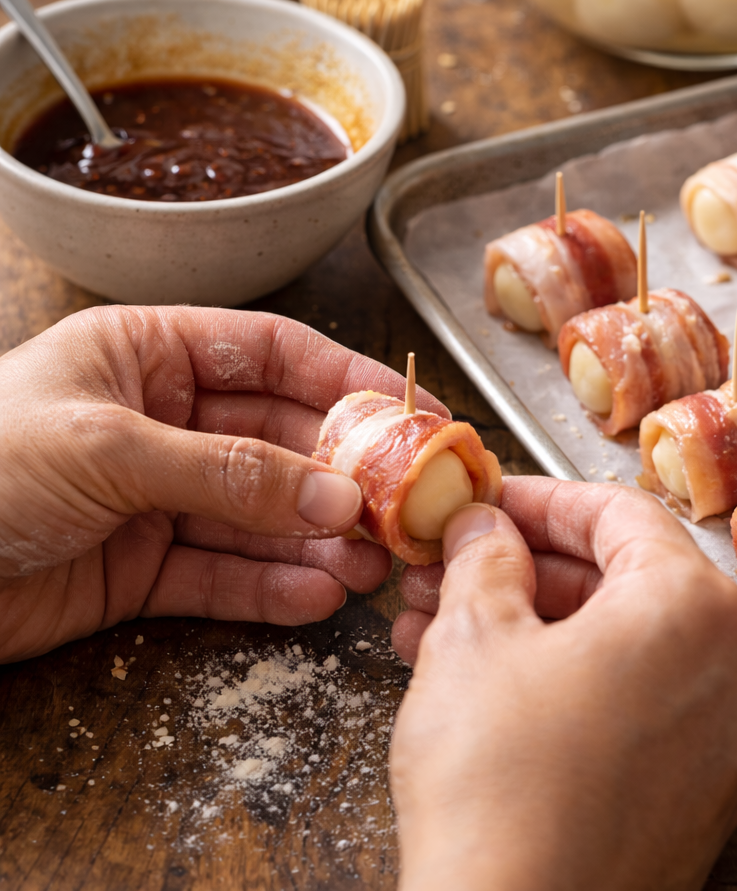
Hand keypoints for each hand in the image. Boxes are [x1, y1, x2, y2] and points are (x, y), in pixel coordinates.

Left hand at [0, 305, 444, 663]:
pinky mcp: (143, 568)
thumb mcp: (109, 448)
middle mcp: (164, 421)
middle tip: (401, 506)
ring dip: (318, 540)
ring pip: (261, 516)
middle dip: (341, 476)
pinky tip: (319, 596)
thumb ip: (228, 471)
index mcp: (150, 355)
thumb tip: (333, 495)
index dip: (348, 378)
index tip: (413, 410)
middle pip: (280, 441)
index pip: (273, 353)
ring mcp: (157, 497)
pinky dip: (272, 588)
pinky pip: (223, 575)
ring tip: (373, 564)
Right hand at [389, 477, 736, 890]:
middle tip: (452, 564)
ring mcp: (723, 739)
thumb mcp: (474, 636)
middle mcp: (731, 668)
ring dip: (529, 623)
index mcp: (692, 608)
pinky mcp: (697, 795)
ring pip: (617, 645)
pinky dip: (563, 679)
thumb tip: (484, 529)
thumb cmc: (499, 783)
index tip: (487, 503)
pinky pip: (631, 702)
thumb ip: (483, 557)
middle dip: (522, 567)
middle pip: (620, 578)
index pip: (616, 512)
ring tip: (440, 623)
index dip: (539, 498)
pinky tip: (482, 680)